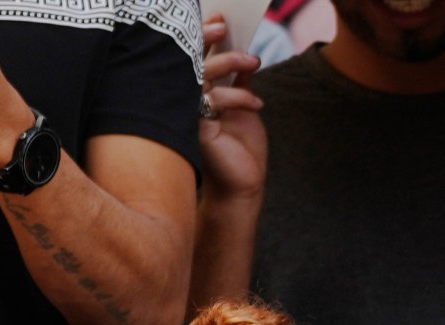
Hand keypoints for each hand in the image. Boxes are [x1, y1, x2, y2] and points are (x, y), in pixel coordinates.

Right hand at [200, 16, 266, 203]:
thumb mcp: (245, 106)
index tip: (221, 17)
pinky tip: (257, 103)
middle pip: (191, 59)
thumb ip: (241, 80)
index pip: (196, 56)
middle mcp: (187, 99)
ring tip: (254, 60)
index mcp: (197, 91)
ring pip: (200, 75)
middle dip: (208, 38)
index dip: (205, 34)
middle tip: (225, 25)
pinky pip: (212, 100)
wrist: (242, 186)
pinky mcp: (195, 127)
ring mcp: (187, 112)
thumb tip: (247, 54)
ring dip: (228, 62)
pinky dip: (237, 96)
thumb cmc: (241, 148)